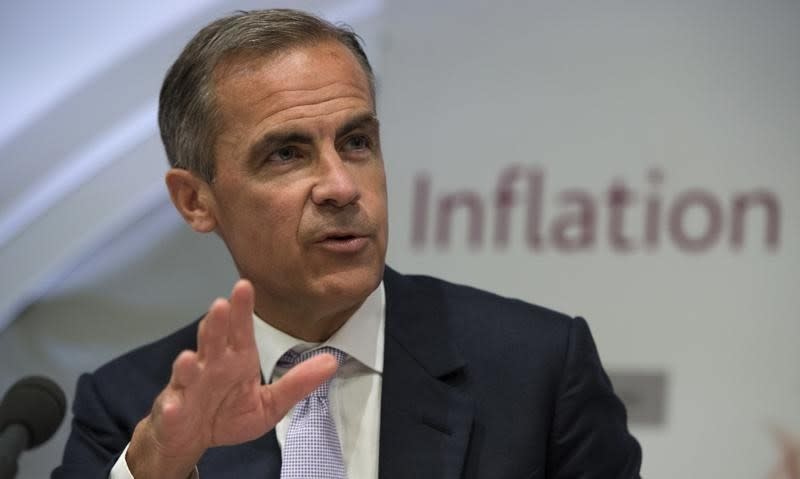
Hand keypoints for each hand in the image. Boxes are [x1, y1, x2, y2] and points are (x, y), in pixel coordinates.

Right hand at [126, 279, 336, 478]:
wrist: (194, 437)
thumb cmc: (230, 412)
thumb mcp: (271, 403)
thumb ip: (297, 383)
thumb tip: (333, 361)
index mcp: (237, 360)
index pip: (241, 331)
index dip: (241, 309)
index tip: (245, 285)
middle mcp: (211, 366)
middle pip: (213, 342)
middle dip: (215, 325)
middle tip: (220, 305)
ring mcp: (189, 387)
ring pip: (188, 370)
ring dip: (187, 363)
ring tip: (189, 355)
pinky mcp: (173, 410)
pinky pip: (171, 408)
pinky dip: (171, 406)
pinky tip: (172, 404)